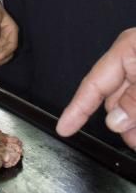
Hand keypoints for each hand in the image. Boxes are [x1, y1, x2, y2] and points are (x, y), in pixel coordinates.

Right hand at [57, 28, 135, 148]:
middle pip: (115, 101)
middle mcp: (134, 62)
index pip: (93, 85)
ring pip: (131, 108)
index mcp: (127, 51)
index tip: (63, 129)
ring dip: (134, 127)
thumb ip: (134, 98)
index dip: (77, 109)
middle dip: (122, 125)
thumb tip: (115, 121)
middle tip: (132, 142)